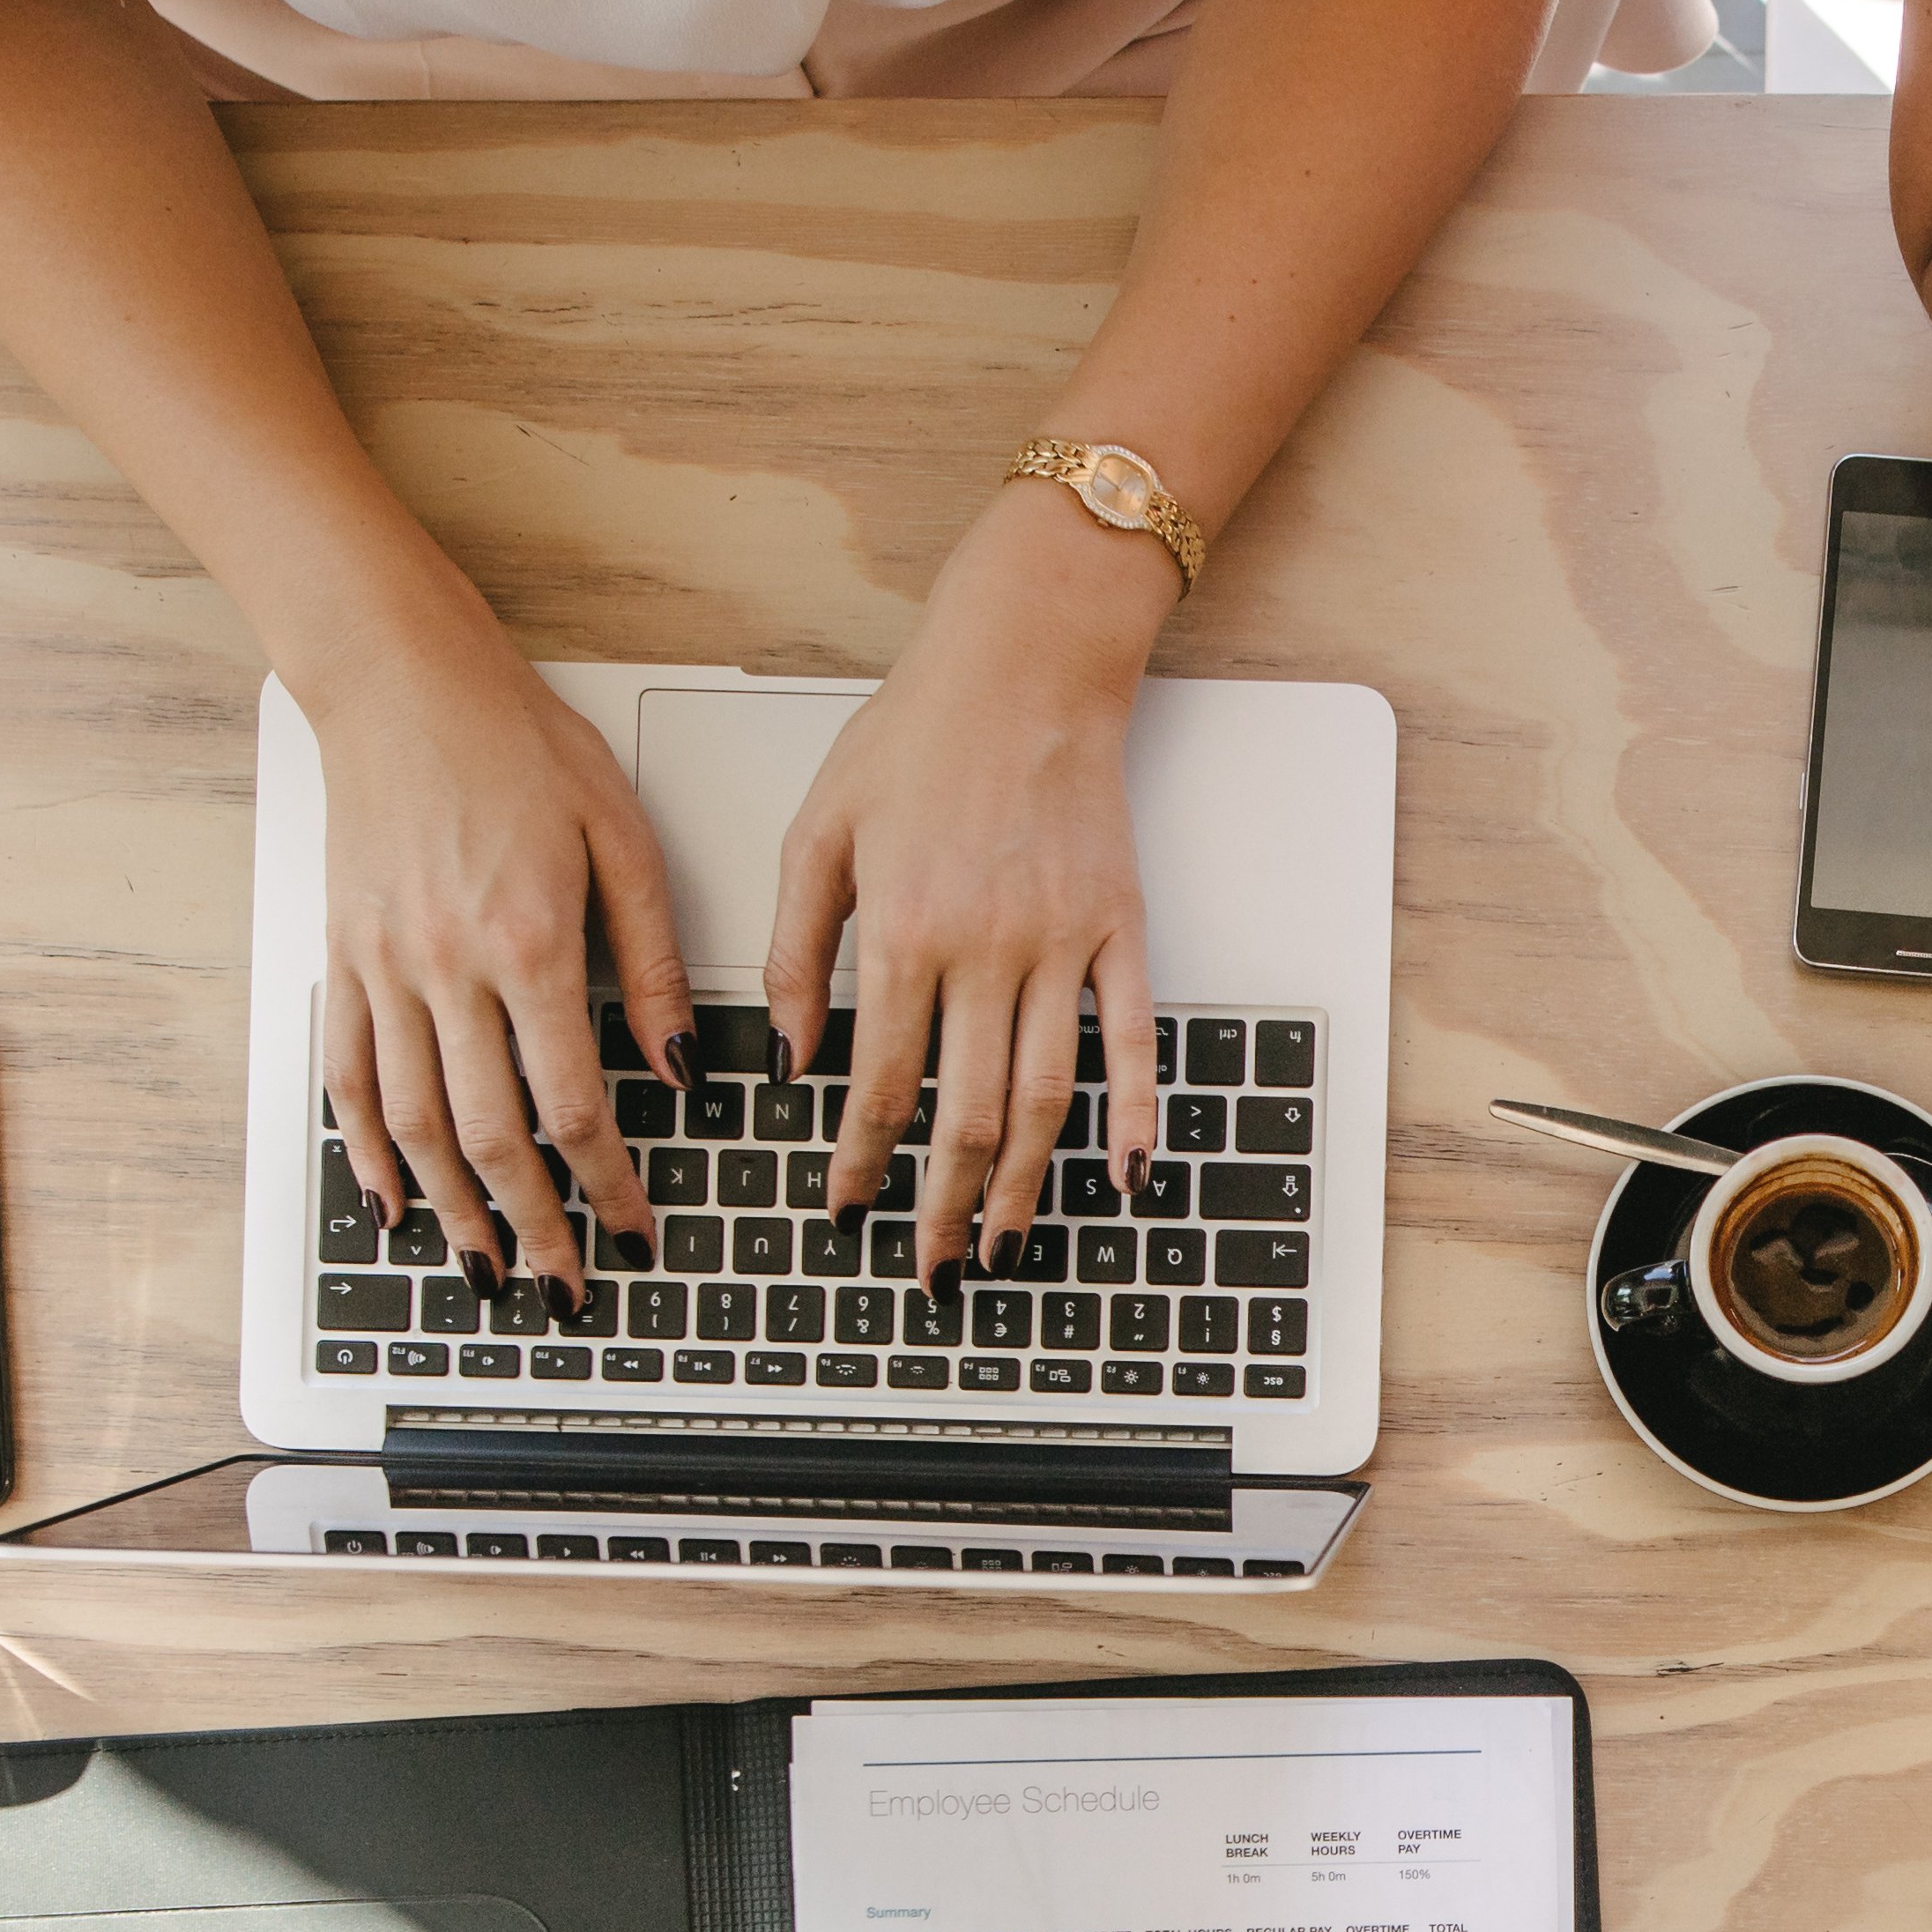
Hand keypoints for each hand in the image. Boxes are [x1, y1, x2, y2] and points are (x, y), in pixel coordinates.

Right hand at [305, 636, 692, 1309]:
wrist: (401, 681)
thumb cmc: (516, 742)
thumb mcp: (622, 837)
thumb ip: (654, 961)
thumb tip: (680, 1065)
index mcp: (531, 942)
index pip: (575, 1104)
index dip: (607, 1185)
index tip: (632, 1228)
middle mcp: (448, 967)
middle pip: (492, 1137)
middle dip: (534, 1225)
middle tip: (564, 1284)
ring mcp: (384, 968)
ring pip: (416, 1125)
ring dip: (454, 1210)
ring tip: (487, 1268)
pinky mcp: (344, 958)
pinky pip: (349, 1076)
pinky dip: (368, 1150)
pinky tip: (393, 1200)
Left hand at [763, 495, 1168, 1275]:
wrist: (1026, 664)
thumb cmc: (916, 736)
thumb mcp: (819, 832)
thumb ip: (796, 950)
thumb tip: (794, 1054)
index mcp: (905, 933)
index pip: (880, 1083)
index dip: (862, 1161)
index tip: (848, 1207)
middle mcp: (988, 951)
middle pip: (968, 1114)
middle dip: (944, 1204)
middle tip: (930, 1267)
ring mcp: (1063, 946)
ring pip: (1048, 1096)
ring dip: (1026, 1185)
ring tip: (1005, 1244)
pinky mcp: (1121, 929)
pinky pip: (1133, 1039)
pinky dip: (1137, 1115)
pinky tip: (1125, 1176)